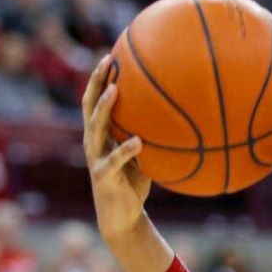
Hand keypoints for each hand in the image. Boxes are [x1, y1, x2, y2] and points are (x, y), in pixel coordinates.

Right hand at [81, 54, 151, 240]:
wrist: (122, 216)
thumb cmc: (134, 181)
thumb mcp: (143, 153)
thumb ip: (150, 134)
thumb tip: (181, 113)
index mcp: (101, 134)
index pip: (96, 100)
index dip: (100, 78)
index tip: (111, 55)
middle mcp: (93, 142)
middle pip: (89, 106)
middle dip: (97, 82)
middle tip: (107, 61)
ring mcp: (96, 158)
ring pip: (96, 128)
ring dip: (105, 109)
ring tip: (116, 91)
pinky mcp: (104, 176)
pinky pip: (114, 160)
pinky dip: (125, 150)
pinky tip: (138, 141)